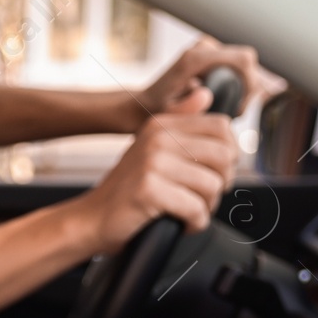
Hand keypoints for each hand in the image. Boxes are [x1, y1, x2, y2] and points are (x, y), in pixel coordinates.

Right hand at [69, 86, 238, 254]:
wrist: (90, 220)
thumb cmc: (125, 192)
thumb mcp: (152, 150)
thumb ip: (181, 122)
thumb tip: (205, 94)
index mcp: (160, 125)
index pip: (221, 128)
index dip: (227, 155)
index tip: (211, 173)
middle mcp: (157, 138)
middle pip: (223, 156)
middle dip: (220, 183)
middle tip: (201, 197)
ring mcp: (151, 163)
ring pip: (212, 185)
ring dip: (206, 207)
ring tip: (186, 212)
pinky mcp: (148, 190)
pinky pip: (196, 209)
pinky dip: (194, 223)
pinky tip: (180, 224)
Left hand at [135, 37, 268, 120]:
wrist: (145, 103)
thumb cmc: (156, 110)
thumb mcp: (168, 114)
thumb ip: (185, 107)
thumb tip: (205, 95)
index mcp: (195, 58)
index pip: (242, 60)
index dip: (250, 84)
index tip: (239, 107)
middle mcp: (203, 47)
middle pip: (247, 61)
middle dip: (249, 87)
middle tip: (236, 111)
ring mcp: (208, 47)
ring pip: (244, 63)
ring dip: (245, 86)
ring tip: (232, 107)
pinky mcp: (211, 53)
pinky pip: (238, 65)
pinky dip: (239, 83)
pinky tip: (230, 100)